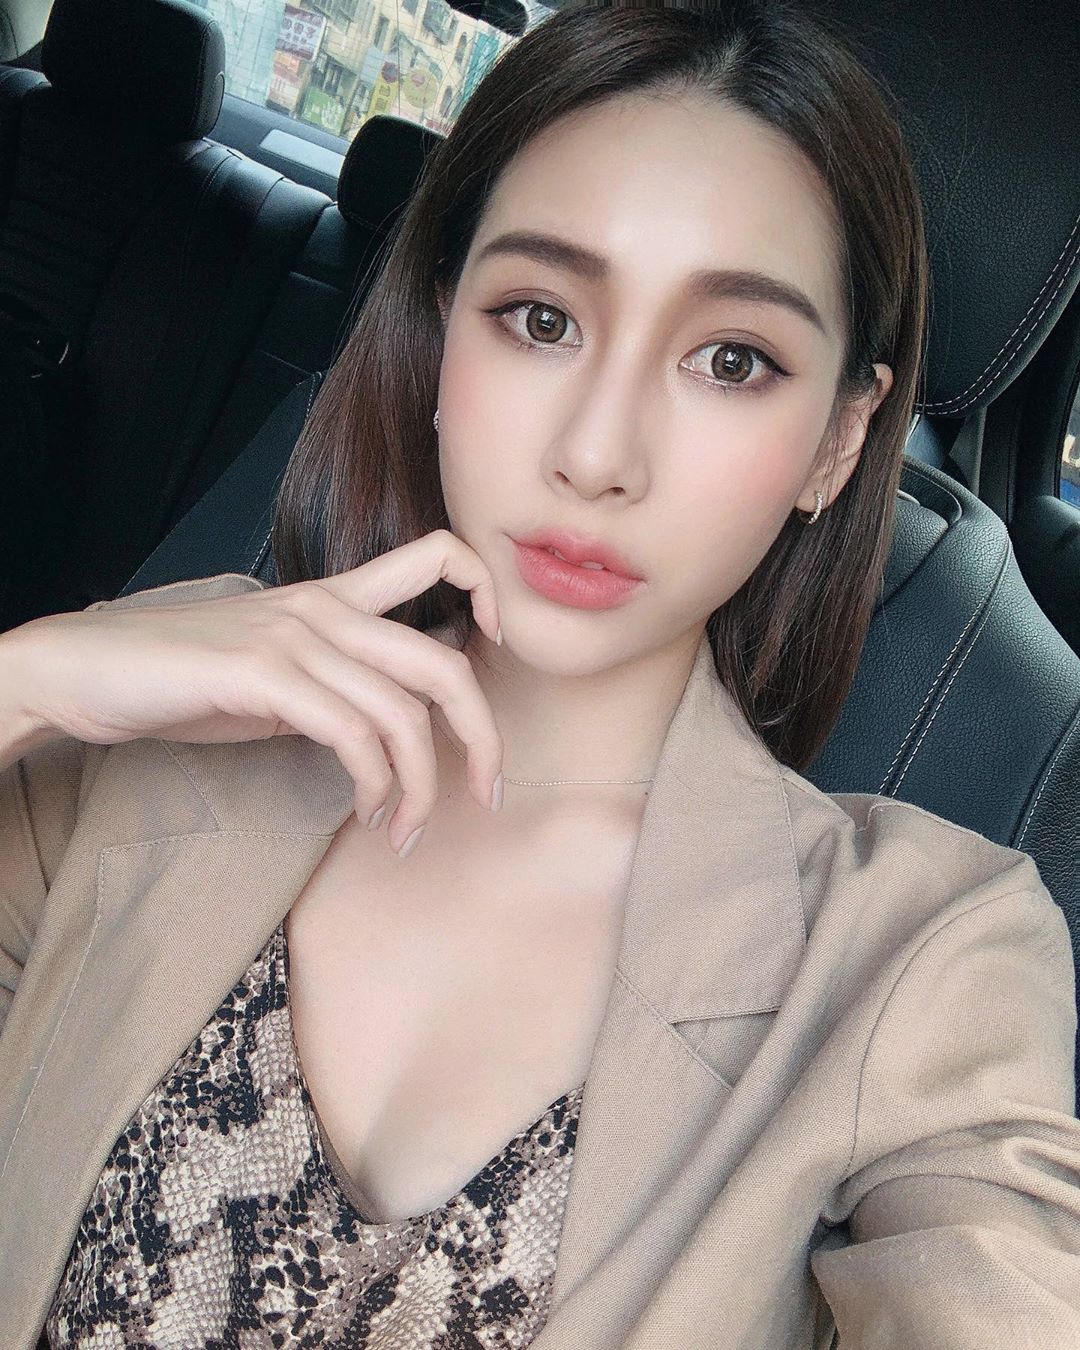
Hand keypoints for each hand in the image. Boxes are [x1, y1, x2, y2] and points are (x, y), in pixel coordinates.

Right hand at [7, 531, 502, 854]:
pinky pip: (352, 735)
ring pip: (402, 715)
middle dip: (483, 737)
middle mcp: (325, 608)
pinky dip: (374, 784)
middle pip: (443, 664)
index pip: (436, 554)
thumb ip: (335, 685)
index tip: (494, 649)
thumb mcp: (274, 672)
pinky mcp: (263, 676)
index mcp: (333, 597)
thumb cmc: (180, 677)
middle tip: (486, 793)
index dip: (486, 590)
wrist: (86, 669)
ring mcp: (295, 639)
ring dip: (419, 788)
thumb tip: (389, 729)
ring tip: (404, 829)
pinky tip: (365, 809)